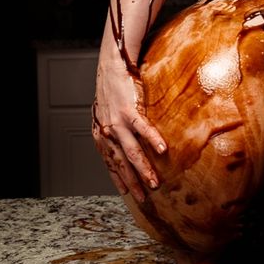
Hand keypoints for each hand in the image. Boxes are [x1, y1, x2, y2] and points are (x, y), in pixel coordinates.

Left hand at [91, 64, 165, 201]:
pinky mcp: (129, 109)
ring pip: (131, 150)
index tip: (126, 191)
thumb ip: (111, 130)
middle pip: (121, 162)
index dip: (117, 177)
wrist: (111, 66)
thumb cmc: (111, 89)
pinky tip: (162, 150)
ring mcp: (117, 121)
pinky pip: (142, 128)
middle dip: (132, 181)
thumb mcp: (105, 113)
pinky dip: (152, 140)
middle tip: (142, 197)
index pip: (109, 161)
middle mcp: (107, 131)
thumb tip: (121, 143)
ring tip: (154, 182)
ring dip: (143, 168)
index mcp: (101, 133)